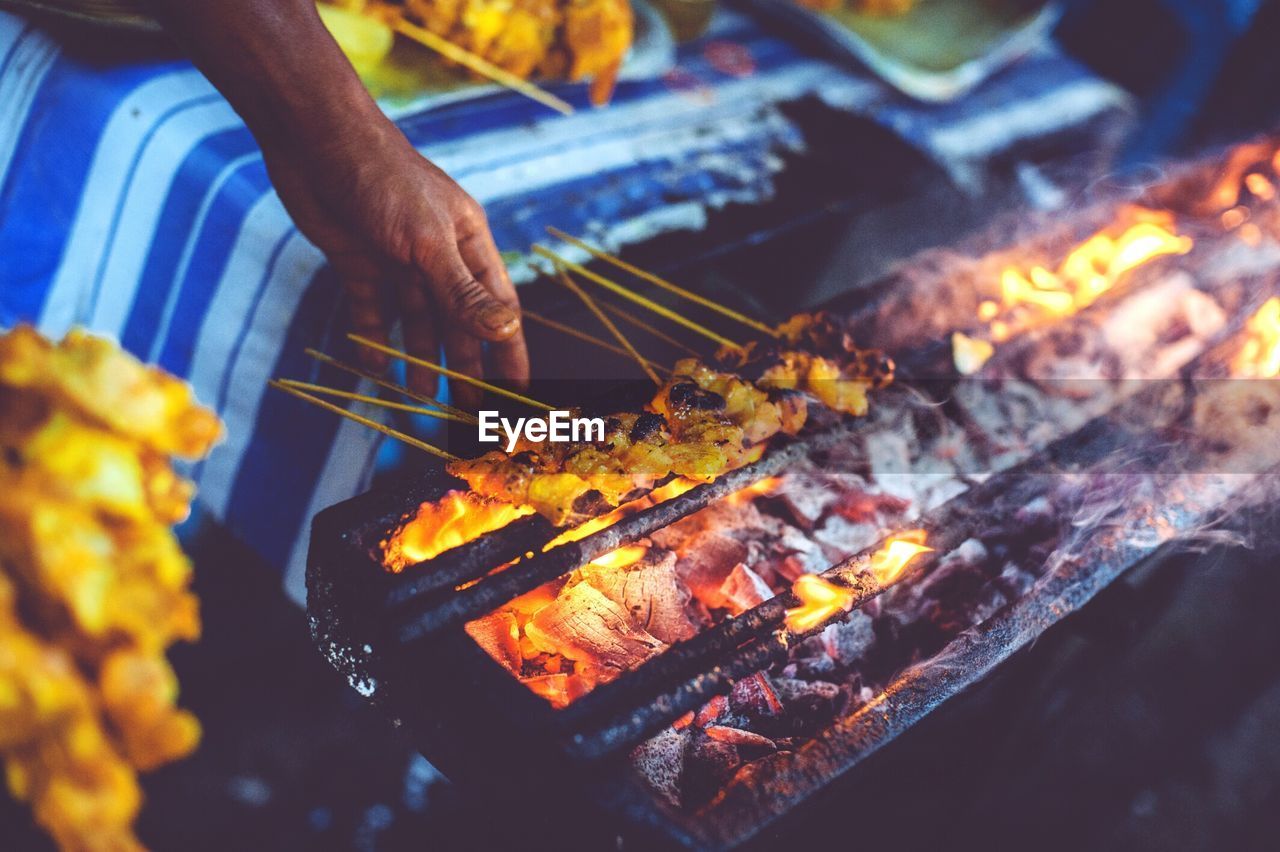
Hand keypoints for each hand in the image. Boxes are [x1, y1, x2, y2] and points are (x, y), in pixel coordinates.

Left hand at [260, 118, 528, 408]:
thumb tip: (507, 331)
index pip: (497, 309)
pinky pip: (370, 309)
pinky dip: (372, 337)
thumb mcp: (428, 242)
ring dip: (418, 358)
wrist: (315, 141)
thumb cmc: (383, 181)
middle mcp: (437, 255)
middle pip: (457, 321)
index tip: (514, 393)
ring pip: (414, 320)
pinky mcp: (358, 261)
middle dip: (462, 365)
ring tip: (420, 399)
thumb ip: (463, 291)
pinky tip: (374, 365)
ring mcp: (397, 259)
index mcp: (468, 245)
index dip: (507, 351)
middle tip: (464, 411)